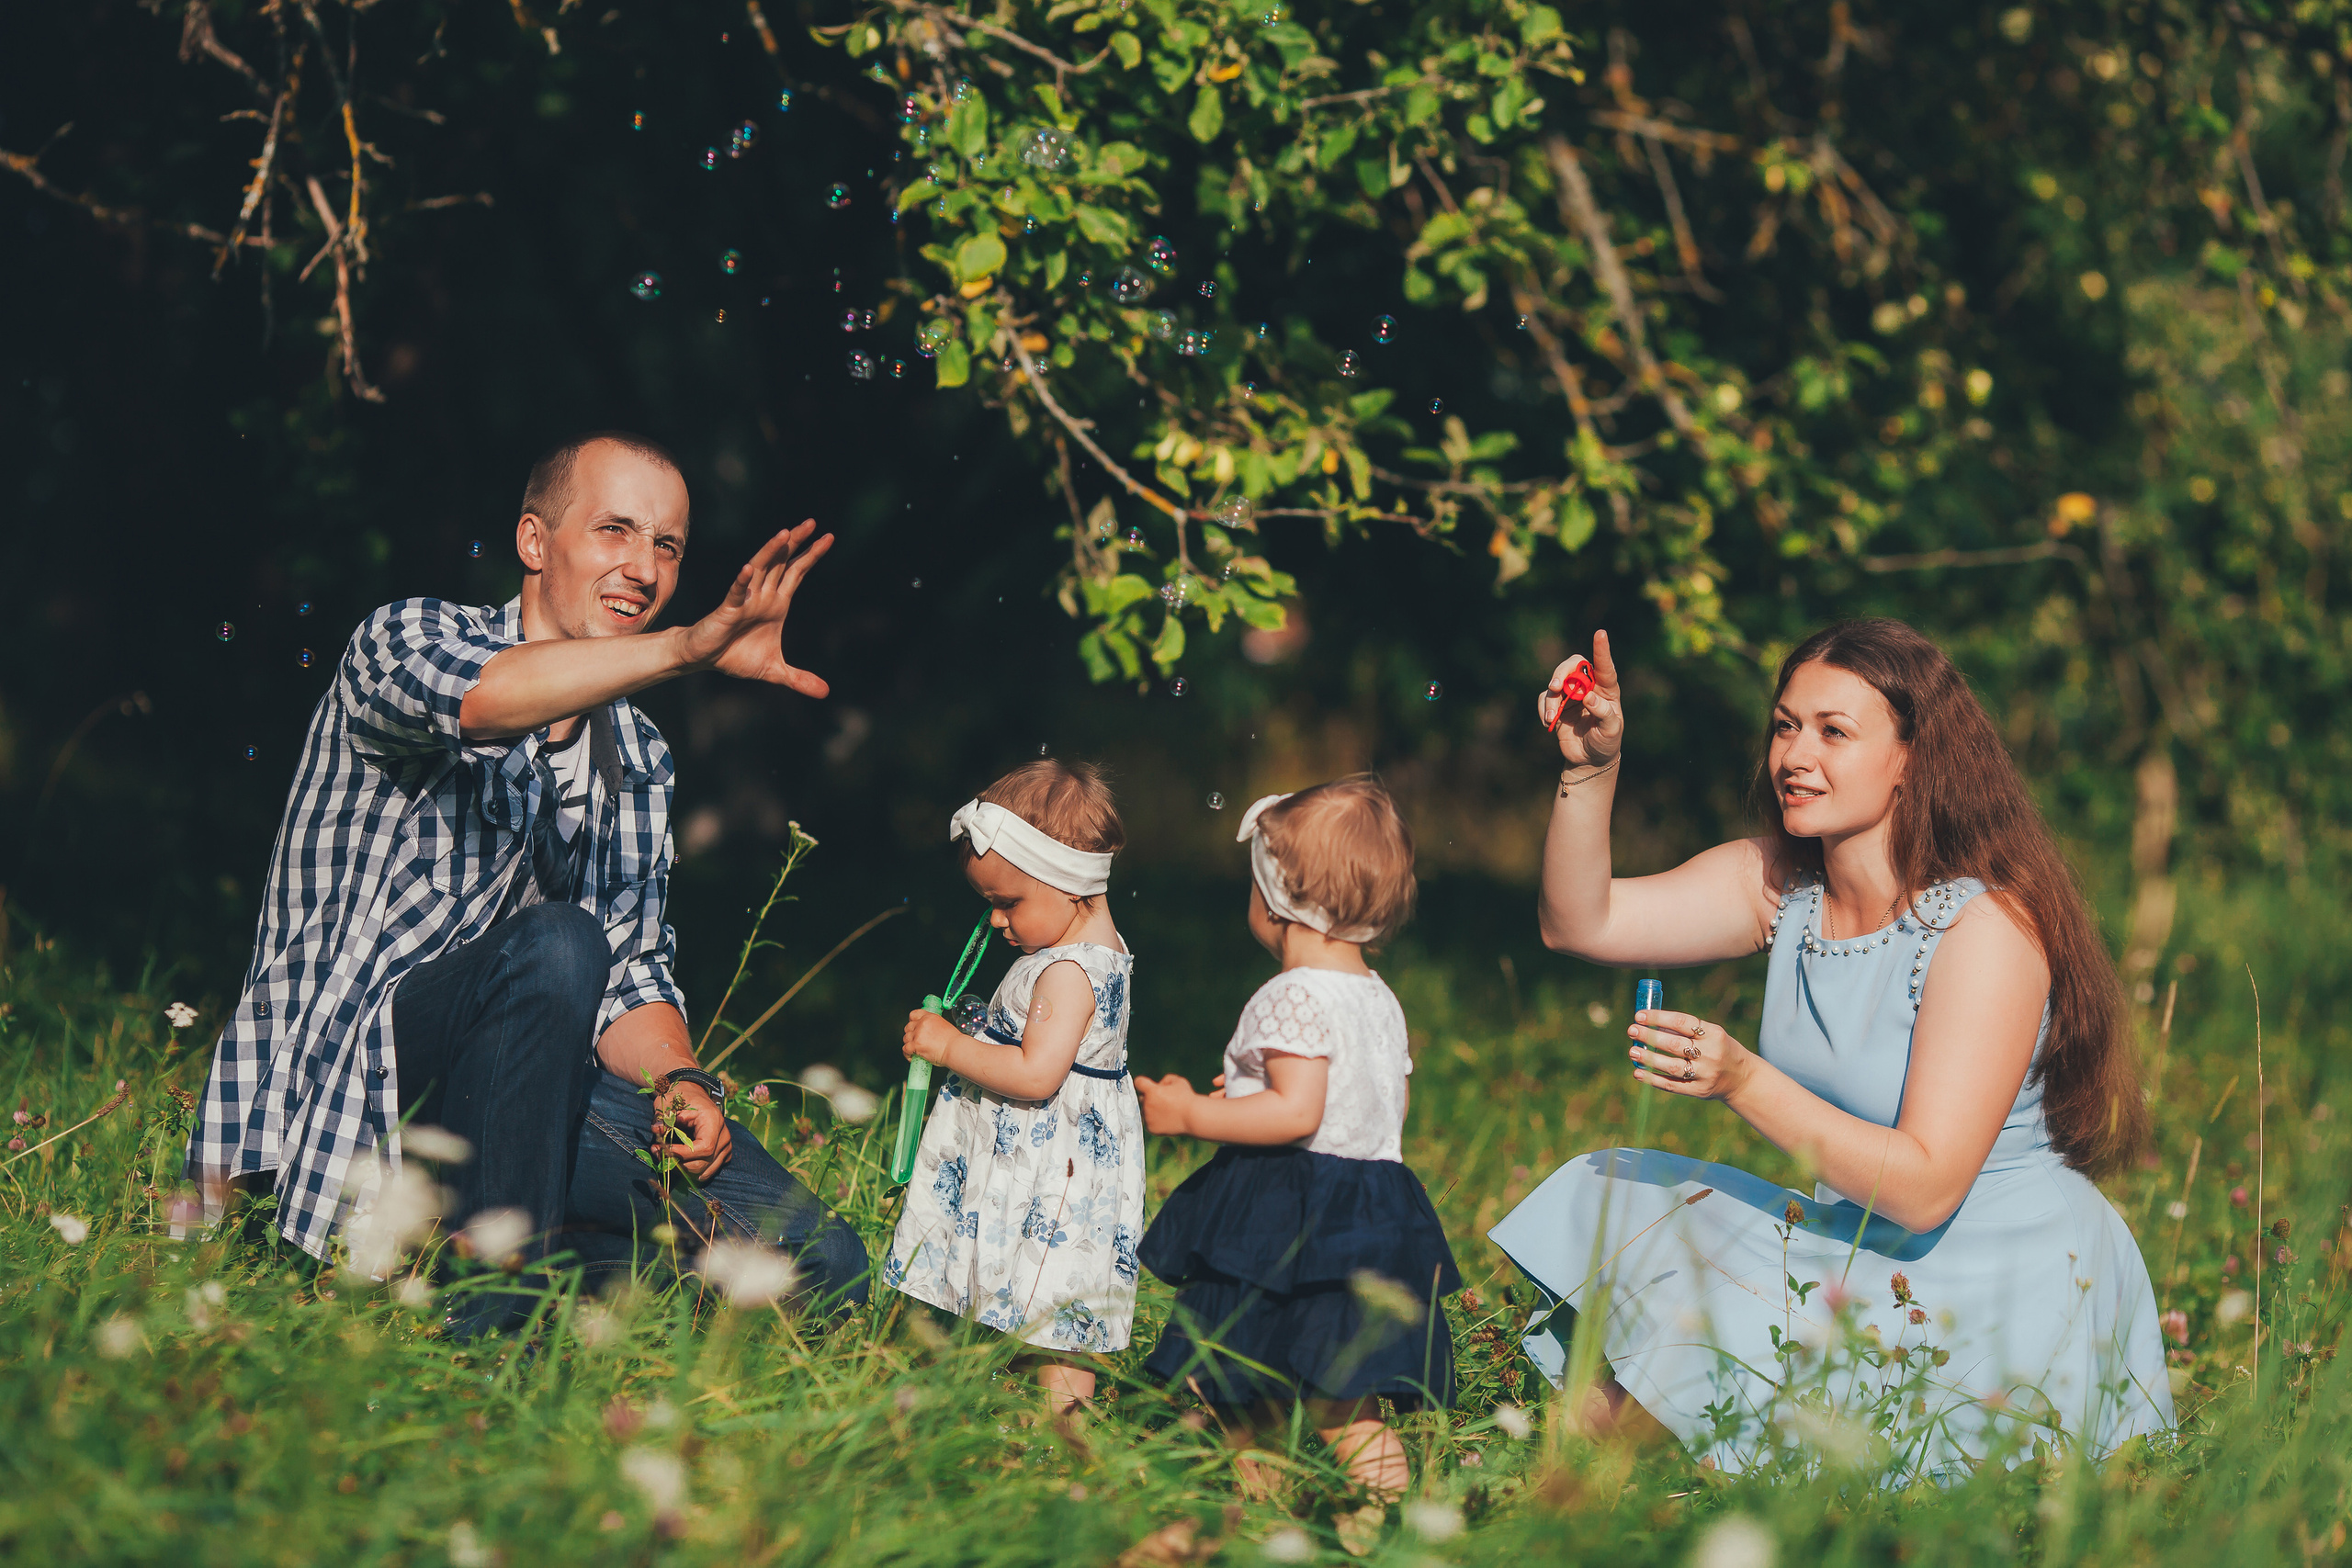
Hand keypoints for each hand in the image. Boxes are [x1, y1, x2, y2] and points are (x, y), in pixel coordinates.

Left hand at [655, 1084, 734, 1178]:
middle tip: (657, 1152)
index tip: (663, 1149)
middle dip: (677, 1163)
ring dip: (682, 1170)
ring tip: (665, 1156)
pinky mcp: (722, 1154)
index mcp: (714, 1121)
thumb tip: (656, 1130)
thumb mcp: (669, 1102)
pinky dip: (691, 1170)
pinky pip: (707, 1170)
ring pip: (705, 1171)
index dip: (683, 1154)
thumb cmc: (682, 1097)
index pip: (704, 1147)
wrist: (694, 1095)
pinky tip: (678, 1161)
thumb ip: (663, 1117)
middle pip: (703, 1163)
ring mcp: (725, 1146)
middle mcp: (724, 1135)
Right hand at [680, 520, 834, 694]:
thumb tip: (825, 693)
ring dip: (771, 552)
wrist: (705, 659)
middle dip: (796, 543)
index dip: (811, 556)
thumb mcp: (775, 671)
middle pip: (781, 562)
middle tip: (811, 522)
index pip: (797, 573)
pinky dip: (742, 581)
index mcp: (777, 603)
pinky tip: (748, 569)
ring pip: (760, 570)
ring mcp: (745, 599)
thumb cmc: (736, 657)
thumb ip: (799, 679)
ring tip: (785, 534)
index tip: (829, 537)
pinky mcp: (727, 609)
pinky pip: (736, 593)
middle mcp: (763, 595)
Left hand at [903, 1009, 959, 1066]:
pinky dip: (907, 1054)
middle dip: (910, 1035)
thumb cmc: (954, 1041)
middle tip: (915, 1041)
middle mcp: (923, 1024)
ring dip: (909, 1044)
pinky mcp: (916, 1045)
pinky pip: (905, 1049)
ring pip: (906, 1038)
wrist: (956, 1049)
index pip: (914, 1015)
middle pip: (908, 1027)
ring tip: (915, 1050)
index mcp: (930, 1017)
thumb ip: (933, 1026)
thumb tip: (929, 1033)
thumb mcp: (944, 1026)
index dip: (911, 1021)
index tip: (913, 1027)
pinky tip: (912, 1057)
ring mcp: (918, 1034)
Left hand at [1134, 1073, 1198, 1135]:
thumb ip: (1166, 1080)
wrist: (1193, 1117)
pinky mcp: (1151, 1128)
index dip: (1143, 1083)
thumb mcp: (1178, 1081)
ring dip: (1152, 1110)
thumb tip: (1159, 1085)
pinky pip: (1149, 1122)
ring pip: (1145, 1111)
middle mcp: (1147, 1104)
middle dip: (1150, 1098)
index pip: (1139, 1083)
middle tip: (1164, 1100)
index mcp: (1152, 1091)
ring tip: (1167, 1111)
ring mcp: (1148, 1117)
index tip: (1146, 1085)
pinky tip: (1167, 1119)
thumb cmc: (1187, 1098)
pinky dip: (1155, 1121)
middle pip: (1142, 1098)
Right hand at [1538, 630, 1623, 769]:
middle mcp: (1588, 687)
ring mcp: (1570, 695)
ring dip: (1551, 698)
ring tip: (1551, 717)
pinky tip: (1548, 722)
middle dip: (1562, 672)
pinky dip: (1543, 709)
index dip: (1602, 650)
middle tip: (1556, 685)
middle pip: (1573, 666)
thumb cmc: (1606, 742)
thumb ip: (1603, 713)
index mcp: (1607, 690)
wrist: (1589, 760)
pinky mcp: (1555, 705)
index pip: (1605, 667)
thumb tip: (1588, 697)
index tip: (1600, 634)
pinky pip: (1543, 699)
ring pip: (1555, 683)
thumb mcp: (1612, 730)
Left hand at [1628, 1009, 1752, 1100]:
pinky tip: (1638, 1072)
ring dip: (1649, 1058)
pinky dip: (1653, 1079)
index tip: (1640, 1015)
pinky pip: (1672, 1085)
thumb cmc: (1720, 1050)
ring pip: (1672, 1066)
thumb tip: (1650, 1025)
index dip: (1659, 1018)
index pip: (1683, 1022)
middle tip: (1631, 1031)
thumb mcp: (1711, 1035)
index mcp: (1714, 1034)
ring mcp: (1706, 1074)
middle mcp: (1711, 1054)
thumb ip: (1686, 1031)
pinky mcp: (1699, 1091)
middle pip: (1675, 1044)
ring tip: (1633, 1052)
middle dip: (1650, 1037)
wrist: (1743, 1079)